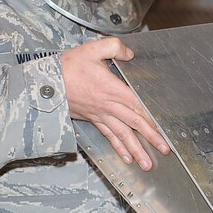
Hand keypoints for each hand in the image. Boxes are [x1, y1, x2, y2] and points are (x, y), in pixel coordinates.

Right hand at [61, 37, 169, 170]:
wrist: (46, 83)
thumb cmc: (68, 66)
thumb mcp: (92, 49)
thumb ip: (114, 47)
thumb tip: (130, 53)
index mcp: (113, 89)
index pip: (138, 106)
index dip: (152, 118)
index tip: (164, 130)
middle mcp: (109, 106)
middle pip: (134, 124)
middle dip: (151, 138)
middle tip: (166, 150)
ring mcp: (101, 115)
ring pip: (122, 135)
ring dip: (136, 150)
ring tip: (147, 164)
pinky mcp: (93, 119)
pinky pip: (109, 136)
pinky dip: (118, 148)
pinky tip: (127, 158)